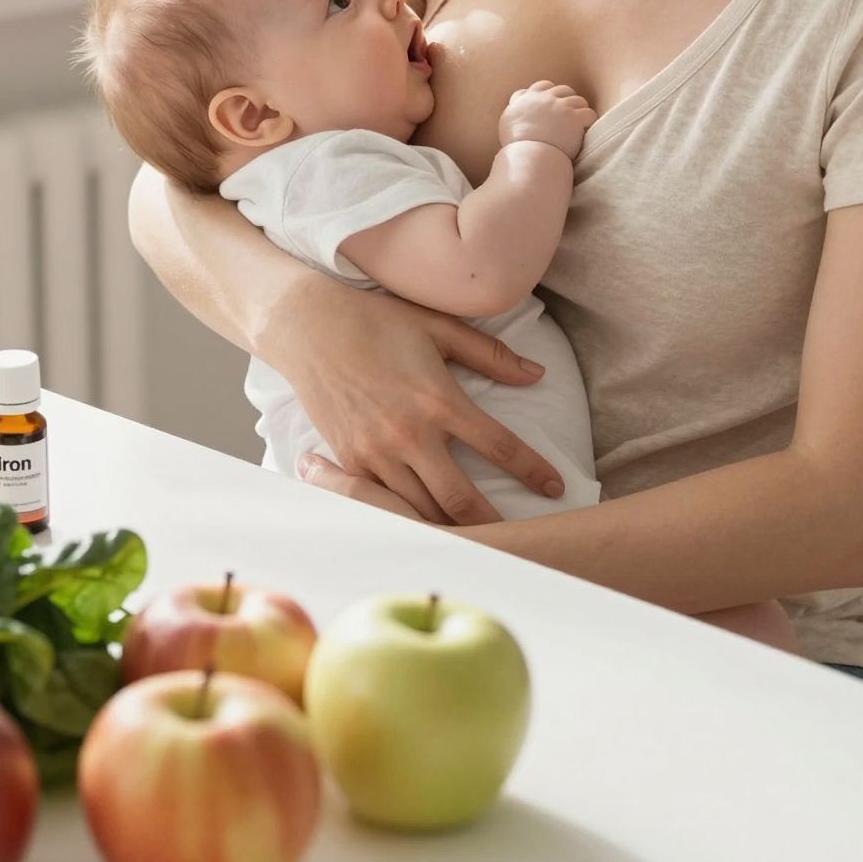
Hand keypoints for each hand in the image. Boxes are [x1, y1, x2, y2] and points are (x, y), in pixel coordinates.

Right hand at [264, 273, 567, 525]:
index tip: (556, 487)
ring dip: (449, 527)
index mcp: (439, 400)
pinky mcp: (349, 461)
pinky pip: (383, 502)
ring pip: (420, 509)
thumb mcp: (438, 327)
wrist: (306, 326)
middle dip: (492, 524)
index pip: (500, 446)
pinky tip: (423, 526)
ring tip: (475, 540)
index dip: (533, 471)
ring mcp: (375, 453)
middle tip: (516, 538)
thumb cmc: (376, 321)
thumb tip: (537, 374)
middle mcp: (409, 434)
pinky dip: (405, 515)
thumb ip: (491, 355)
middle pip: (460, 498)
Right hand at [498, 82, 596, 159]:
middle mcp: (544, 99)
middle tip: (569, 114)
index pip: (541, 86)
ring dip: (580, 110)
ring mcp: (561, 107)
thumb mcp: (506, 123)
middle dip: (567, 100)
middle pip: (562, 90)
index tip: (552, 103)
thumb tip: (517, 108)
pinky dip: (589, 121)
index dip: (549, 93)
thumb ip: (514, 111)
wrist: (529, 156)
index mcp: (527, 99)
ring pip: (578, 100)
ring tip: (580, 123)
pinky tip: (587, 130)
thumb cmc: (516, 146)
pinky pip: (589, 114)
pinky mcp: (575, 118)